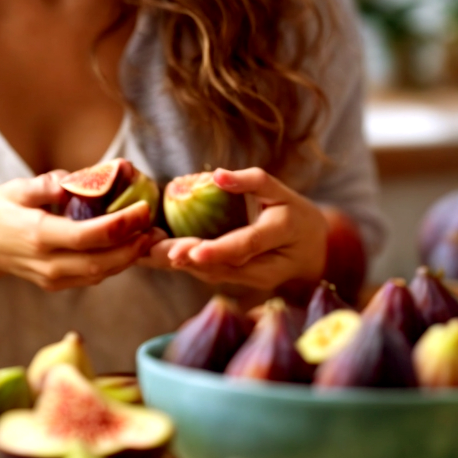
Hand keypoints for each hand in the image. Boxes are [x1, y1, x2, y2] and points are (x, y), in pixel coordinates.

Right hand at [0, 171, 163, 290]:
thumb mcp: (15, 189)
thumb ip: (46, 185)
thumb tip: (74, 181)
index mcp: (38, 235)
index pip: (89, 235)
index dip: (121, 224)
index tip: (143, 208)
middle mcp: (47, 263)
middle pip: (101, 262)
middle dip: (133, 246)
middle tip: (156, 226)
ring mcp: (51, 278)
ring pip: (100, 274)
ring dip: (128, 258)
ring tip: (150, 236)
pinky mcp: (55, 283)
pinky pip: (92, 277)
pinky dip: (114, 264)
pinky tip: (129, 246)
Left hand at [144, 168, 326, 289]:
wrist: (315, 254)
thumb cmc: (296, 214)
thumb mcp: (282, 192)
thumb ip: (253, 181)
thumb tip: (216, 174)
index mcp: (282, 235)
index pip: (247, 245)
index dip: (217, 250)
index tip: (187, 252)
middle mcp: (267, 267)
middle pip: (221, 267)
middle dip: (183, 260)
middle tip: (149, 251)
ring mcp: (252, 280)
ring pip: (211, 274)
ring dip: (176, 265)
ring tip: (142, 251)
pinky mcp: (238, 283)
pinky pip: (208, 273)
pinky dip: (182, 264)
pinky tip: (153, 255)